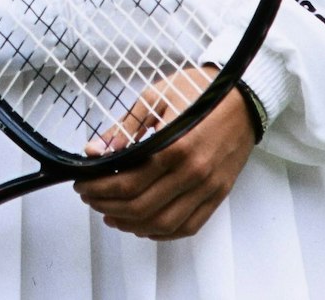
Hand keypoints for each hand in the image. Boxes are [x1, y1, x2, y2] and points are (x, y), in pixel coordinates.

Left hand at [72, 68, 254, 240]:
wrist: (242, 98)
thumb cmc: (197, 92)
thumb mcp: (154, 98)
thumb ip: (124, 128)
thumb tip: (94, 150)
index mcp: (175, 147)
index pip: (128, 182)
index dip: (99, 189)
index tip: (82, 185)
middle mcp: (192, 173)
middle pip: (142, 206)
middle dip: (108, 206)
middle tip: (90, 199)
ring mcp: (208, 188)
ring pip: (163, 223)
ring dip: (131, 224)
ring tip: (111, 215)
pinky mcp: (218, 195)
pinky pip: (189, 226)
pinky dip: (163, 232)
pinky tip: (143, 225)